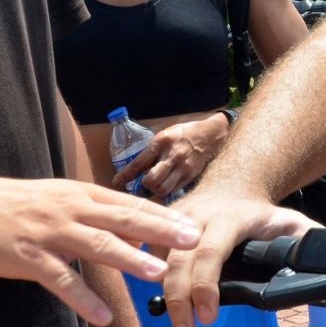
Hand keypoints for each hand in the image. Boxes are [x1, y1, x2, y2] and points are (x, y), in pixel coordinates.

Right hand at [0, 174, 199, 326]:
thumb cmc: (19, 205)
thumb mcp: (62, 199)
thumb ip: (97, 213)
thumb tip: (136, 228)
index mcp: (81, 195)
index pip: (130, 205)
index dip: (163, 216)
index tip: (194, 226)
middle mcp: (71, 210)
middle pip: (123, 219)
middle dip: (160, 230)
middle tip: (192, 240)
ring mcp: (50, 233)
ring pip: (96, 245)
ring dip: (129, 259)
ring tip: (157, 273)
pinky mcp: (29, 257)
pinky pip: (61, 280)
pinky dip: (83, 298)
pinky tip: (102, 314)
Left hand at [114, 112, 229, 199]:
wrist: (209, 136)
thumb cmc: (182, 134)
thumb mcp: (164, 135)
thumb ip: (151, 150)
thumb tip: (134, 168)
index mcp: (161, 142)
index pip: (139, 162)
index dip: (126, 175)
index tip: (116, 181)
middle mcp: (172, 156)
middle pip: (151, 180)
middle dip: (143, 185)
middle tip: (141, 184)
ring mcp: (182, 168)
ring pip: (162, 189)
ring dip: (154, 191)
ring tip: (152, 187)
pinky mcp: (190, 177)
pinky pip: (173, 191)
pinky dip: (165, 192)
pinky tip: (163, 187)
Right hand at [158, 187, 317, 326]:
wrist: (233, 184)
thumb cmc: (260, 212)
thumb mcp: (290, 221)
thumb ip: (307, 241)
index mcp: (229, 218)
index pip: (211, 253)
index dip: (206, 286)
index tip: (209, 316)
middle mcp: (197, 217)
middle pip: (179, 262)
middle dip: (179, 300)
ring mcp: (176, 220)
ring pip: (160, 259)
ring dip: (164, 294)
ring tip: (178, 326)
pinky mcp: (162, 226)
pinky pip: (151, 255)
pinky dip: (152, 280)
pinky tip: (163, 304)